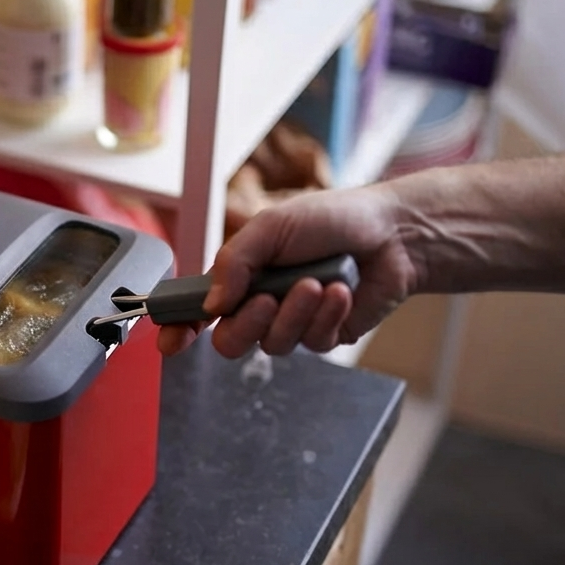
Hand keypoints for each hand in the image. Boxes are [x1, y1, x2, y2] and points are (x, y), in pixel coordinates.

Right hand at [158, 183, 420, 358]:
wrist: (393, 232)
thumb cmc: (331, 219)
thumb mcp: (270, 227)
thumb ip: (232, 263)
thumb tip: (211, 304)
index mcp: (239, 276)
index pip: (198, 310)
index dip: (179, 328)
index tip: (171, 341)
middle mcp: (260, 303)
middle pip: (230, 341)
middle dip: (246, 323)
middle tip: (266, 299)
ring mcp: (292, 322)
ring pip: (272, 344)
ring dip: (294, 312)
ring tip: (316, 282)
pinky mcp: (324, 334)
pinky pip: (311, 342)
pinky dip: (325, 314)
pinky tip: (340, 291)